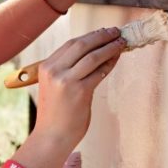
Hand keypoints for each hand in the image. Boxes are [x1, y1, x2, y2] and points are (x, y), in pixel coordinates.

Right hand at [33, 27, 125, 148]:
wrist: (52, 136)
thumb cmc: (55, 113)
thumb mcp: (54, 86)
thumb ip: (68, 70)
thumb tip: (93, 53)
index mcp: (46, 67)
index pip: (71, 44)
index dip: (90, 36)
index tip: (103, 32)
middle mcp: (55, 71)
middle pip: (82, 44)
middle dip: (101, 36)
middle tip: (115, 32)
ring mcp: (67, 81)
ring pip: (92, 56)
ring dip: (109, 47)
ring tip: (121, 42)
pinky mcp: (80, 92)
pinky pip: (99, 72)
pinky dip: (110, 64)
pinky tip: (116, 59)